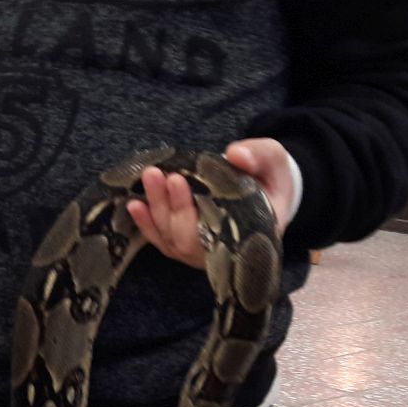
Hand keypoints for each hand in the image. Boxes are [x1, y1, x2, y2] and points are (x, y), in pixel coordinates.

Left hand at [127, 138, 296, 268]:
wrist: (266, 192)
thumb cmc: (270, 178)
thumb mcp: (273, 161)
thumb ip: (259, 156)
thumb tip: (235, 153)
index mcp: (252, 232)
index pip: (221, 232)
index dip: (195, 211)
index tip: (179, 180)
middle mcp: (225, 250)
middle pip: (189, 239)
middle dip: (171, 206)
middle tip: (157, 174)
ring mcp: (203, 253)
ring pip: (173, 240)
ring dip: (156, 210)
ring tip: (148, 178)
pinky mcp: (186, 247)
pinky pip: (163, 242)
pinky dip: (147, 225)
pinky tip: (134, 205)